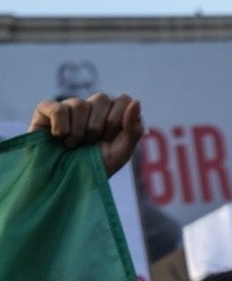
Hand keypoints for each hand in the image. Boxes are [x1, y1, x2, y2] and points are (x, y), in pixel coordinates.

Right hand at [29, 93, 143, 176]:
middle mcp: (92, 106)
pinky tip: (59, 138)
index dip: (118, 121)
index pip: (124, 100)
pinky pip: (58, 109)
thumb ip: (133, 128)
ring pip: (79, 104)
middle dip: (98, 127)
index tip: (109, 139)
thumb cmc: (96, 166)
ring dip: (79, 132)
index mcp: (113, 113)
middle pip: (102, 98)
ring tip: (73, 144)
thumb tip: (136, 101)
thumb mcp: (122, 152)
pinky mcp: (46, 109)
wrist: (67, 181)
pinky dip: (61, 128)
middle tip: (91, 143)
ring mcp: (69, 106)